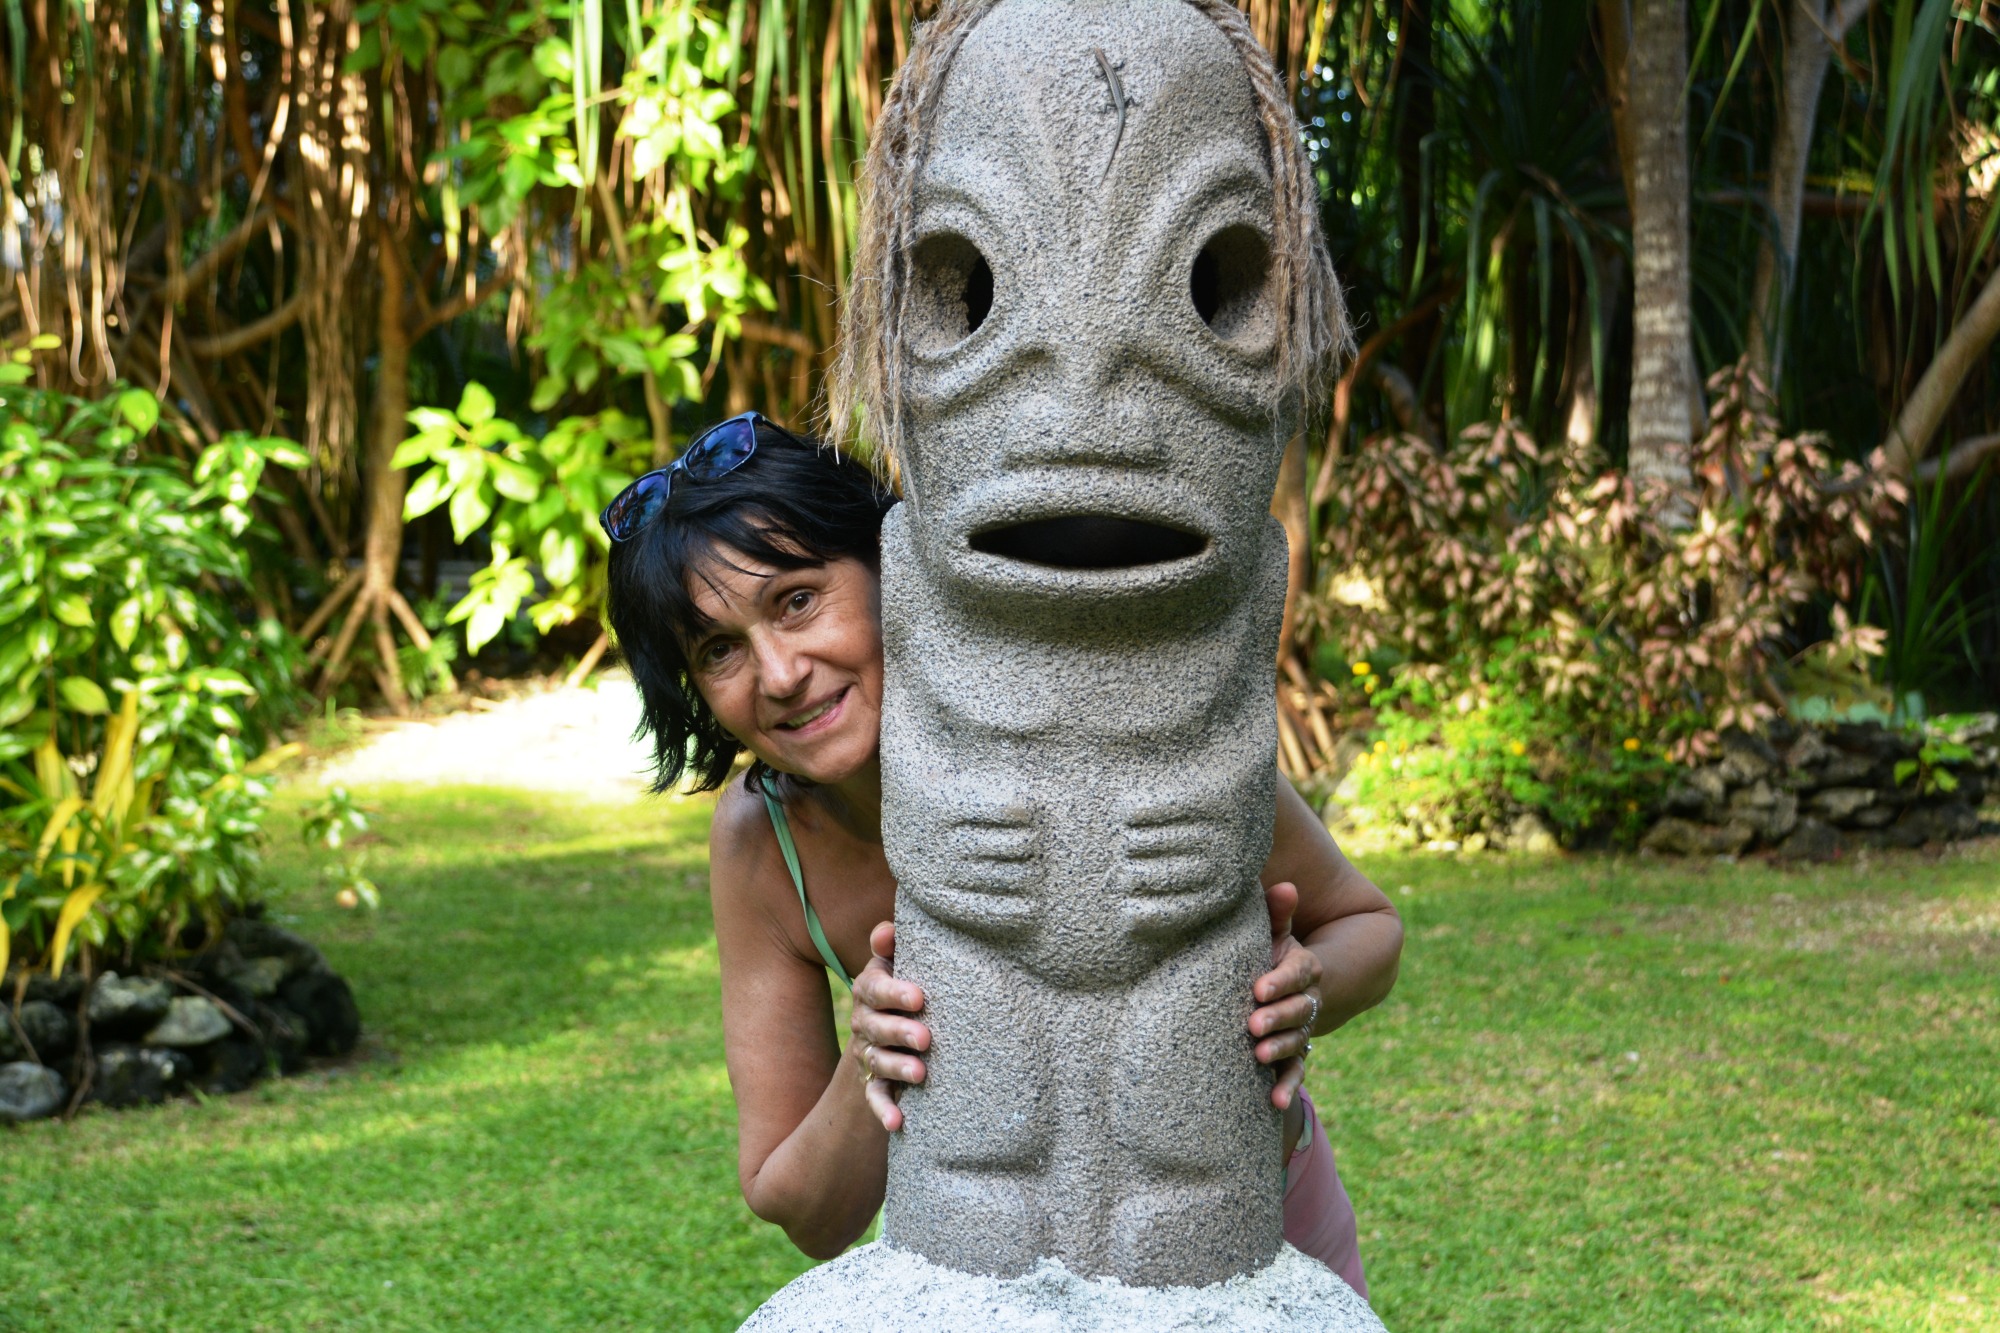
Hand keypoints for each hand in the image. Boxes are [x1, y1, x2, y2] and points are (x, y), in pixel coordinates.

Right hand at [847, 921, 929, 1131]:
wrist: (886, 1031)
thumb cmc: (903, 987)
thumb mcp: (895, 964)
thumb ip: (892, 946)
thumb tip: (887, 930)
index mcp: (871, 989)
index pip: (874, 987)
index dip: (894, 992)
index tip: (919, 997)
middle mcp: (865, 1021)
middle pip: (877, 1026)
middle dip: (900, 1031)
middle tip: (926, 1038)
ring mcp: (868, 1053)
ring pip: (878, 1061)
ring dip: (898, 1067)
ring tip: (921, 1074)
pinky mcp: (874, 1082)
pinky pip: (875, 1097)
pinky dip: (884, 1110)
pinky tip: (896, 1122)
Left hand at [1250, 881, 1322, 1112]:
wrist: (1302, 984)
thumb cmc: (1274, 953)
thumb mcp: (1277, 933)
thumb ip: (1277, 914)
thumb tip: (1284, 885)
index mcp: (1304, 967)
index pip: (1297, 973)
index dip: (1280, 980)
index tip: (1258, 988)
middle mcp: (1308, 999)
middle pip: (1297, 1008)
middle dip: (1276, 1017)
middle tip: (1252, 1024)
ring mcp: (1303, 1027)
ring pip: (1297, 1039)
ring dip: (1280, 1049)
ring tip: (1259, 1056)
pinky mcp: (1295, 1052)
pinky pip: (1296, 1070)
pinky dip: (1288, 1087)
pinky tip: (1277, 1103)